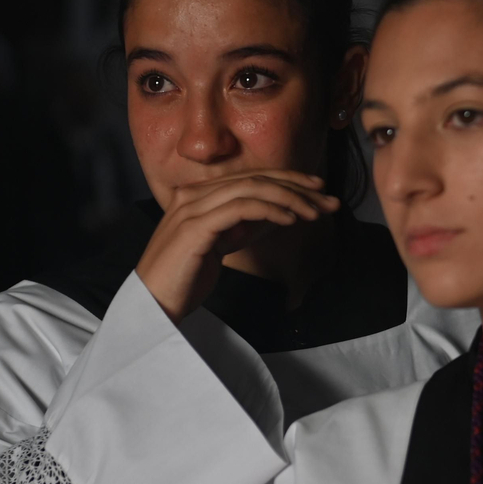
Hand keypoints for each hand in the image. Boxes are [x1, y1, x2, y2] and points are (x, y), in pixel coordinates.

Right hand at [136, 170, 338, 321]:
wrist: (153, 306)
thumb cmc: (185, 279)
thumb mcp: (222, 245)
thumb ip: (244, 226)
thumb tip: (281, 211)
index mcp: (197, 195)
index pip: (250, 177)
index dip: (288, 179)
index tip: (318, 189)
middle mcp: (192, 194)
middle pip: (255, 178)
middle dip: (297, 186)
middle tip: (328, 197)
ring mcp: (191, 208)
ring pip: (251, 189)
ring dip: (290, 198)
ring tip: (316, 211)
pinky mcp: (194, 227)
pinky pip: (241, 208)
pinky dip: (270, 210)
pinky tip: (291, 219)